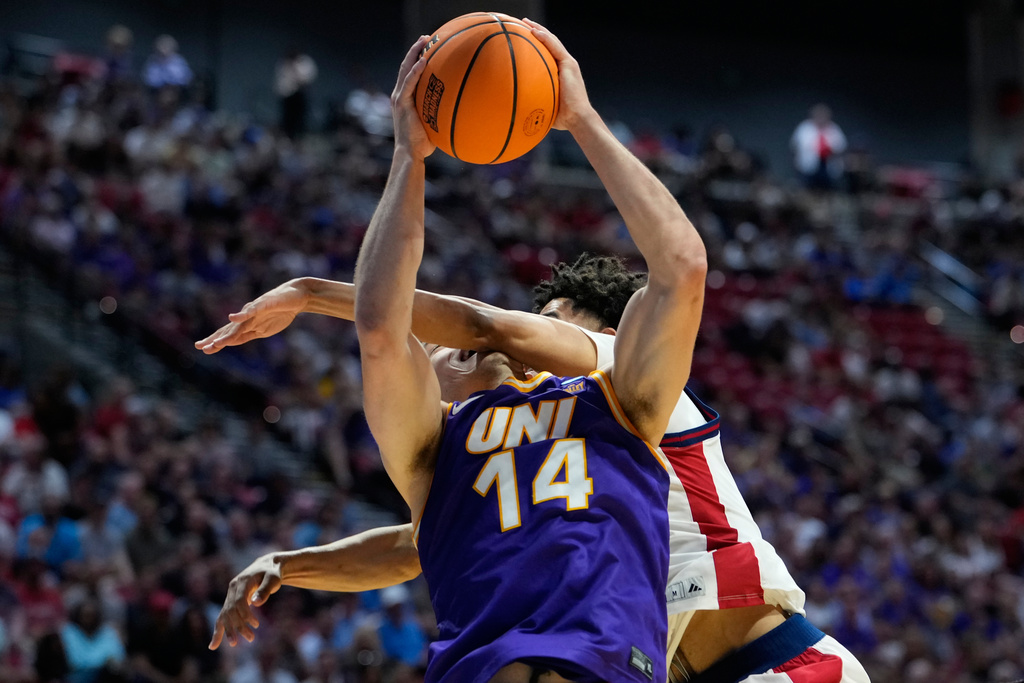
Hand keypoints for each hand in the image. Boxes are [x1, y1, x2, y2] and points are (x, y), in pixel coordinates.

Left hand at [194, 279, 308, 353]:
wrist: (297, 296)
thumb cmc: (280, 312)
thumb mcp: (264, 330)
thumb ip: (248, 334)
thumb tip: (232, 341)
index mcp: (247, 325)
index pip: (228, 334)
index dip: (216, 341)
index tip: (203, 349)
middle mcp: (247, 317)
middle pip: (229, 330)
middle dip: (214, 339)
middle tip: (200, 346)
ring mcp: (254, 311)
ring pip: (238, 324)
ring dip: (227, 334)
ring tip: (216, 342)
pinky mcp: (264, 304)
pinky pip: (252, 310)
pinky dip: (242, 314)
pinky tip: (232, 317)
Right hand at [208, 553, 283, 648]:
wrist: (266, 566)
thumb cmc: (271, 573)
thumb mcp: (273, 579)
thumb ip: (265, 590)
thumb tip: (255, 603)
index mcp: (242, 582)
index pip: (239, 601)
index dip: (245, 614)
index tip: (256, 624)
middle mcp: (232, 588)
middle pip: (231, 610)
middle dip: (239, 626)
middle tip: (251, 638)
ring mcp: (230, 594)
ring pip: (224, 615)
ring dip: (229, 630)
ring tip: (235, 644)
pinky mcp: (230, 600)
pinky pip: (223, 616)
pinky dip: (218, 630)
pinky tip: (214, 645)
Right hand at [392, 36, 434, 159]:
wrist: (411, 153)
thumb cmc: (423, 143)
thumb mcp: (433, 124)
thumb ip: (441, 114)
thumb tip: (461, 110)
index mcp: (405, 98)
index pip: (409, 73)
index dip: (417, 58)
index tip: (428, 46)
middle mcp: (400, 95)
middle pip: (406, 66)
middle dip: (416, 50)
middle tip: (426, 37)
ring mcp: (399, 98)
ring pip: (405, 69)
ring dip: (415, 54)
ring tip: (424, 41)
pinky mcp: (401, 103)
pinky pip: (409, 83)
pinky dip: (415, 71)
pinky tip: (423, 61)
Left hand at [522, 18, 593, 131]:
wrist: (577, 118)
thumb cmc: (561, 117)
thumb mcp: (545, 105)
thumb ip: (534, 101)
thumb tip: (516, 107)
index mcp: (560, 72)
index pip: (547, 53)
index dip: (536, 43)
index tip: (523, 36)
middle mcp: (565, 65)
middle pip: (549, 43)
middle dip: (536, 31)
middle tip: (522, 24)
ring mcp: (568, 63)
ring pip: (552, 41)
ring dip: (538, 29)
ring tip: (525, 22)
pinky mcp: (569, 64)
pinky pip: (555, 47)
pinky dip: (544, 38)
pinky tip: (534, 31)